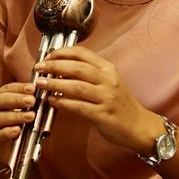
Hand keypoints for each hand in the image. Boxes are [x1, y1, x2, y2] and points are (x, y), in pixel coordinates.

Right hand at [0, 81, 37, 168]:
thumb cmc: (8, 126)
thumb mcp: (15, 112)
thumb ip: (24, 104)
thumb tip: (43, 95)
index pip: (5, 89)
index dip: (18, 88)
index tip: (32, 88)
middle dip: (16, 100)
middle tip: (31, 100)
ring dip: (15, 116)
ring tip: (30, 116)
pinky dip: (8, 132)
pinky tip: (17, 131)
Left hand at [33, 45, 150, 149]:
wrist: (140, 126)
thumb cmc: (119, 103)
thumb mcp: (107, 82)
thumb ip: (87, 74)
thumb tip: (58, 67)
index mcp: (108, 69)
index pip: (82, 53)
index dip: (62, 52)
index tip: (47, 56)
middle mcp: (108, 80)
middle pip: (77, 67)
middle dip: (54, 65)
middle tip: (38, 68)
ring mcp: (107, 97)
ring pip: (76, 86)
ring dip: (55, 83)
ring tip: (40, 83)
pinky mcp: (103, 114)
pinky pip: (78, 106)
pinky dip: (62, 102)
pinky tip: (52, 101)